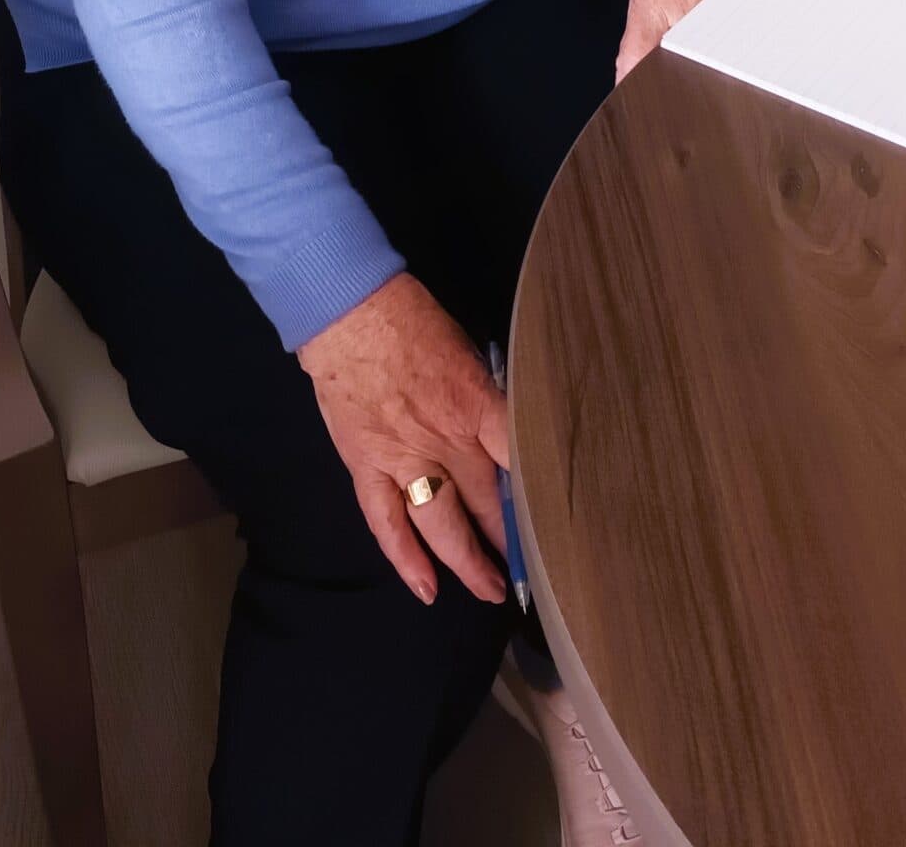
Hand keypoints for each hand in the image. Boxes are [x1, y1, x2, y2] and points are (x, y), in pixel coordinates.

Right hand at [296, 272, 511, 605]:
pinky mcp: (368, 467)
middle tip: (528, 570)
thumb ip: (486, 397)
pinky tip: (426, 588)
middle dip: (508, 538)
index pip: (519, 462)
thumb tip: (505, 429)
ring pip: (442, 523)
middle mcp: (446, 440)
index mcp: (477, 405)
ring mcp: (404, 458)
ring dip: (467, 561)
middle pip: (486, 500)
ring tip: (489, 591)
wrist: (350, 313)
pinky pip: (387, 522)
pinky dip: (405, 559)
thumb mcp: (467, 353)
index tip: (555, 522)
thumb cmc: (413, 322)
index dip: (538, 497)